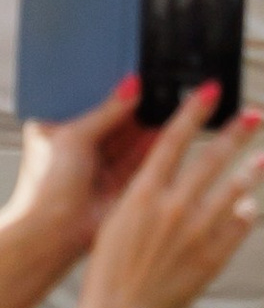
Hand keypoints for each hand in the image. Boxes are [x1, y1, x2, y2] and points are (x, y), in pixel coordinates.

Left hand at [2, 78, 156, 268]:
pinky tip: (173, 128)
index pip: (91, 102)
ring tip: (173, 102)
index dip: (113, 90)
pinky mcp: (120, 184)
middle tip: (162, 85)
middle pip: (116, 120)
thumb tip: (130, 85)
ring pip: (132, 139)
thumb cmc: (46, 187)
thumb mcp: (74, 137)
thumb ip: (106, 111)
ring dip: (150, 124)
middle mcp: (81, 149)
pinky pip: (143, 160)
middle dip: (137, 106)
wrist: (52, 233)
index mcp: (59, 131)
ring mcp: (101, 167)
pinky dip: (158, 146)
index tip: (137, 74)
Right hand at [79, 87, 263, 307]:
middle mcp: (173, 206)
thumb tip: (168, 173)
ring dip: (252, 172)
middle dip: (236, 133)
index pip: (173, 140)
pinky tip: (249, 207)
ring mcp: (197, 230)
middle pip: (212, 158)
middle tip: (254, 115)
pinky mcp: (213, 255)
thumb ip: (143, 195)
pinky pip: (240, 225)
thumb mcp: (116, 220)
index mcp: (143, 194)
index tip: (211, 91)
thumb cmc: (109, 271)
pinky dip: (246, 214)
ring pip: (235, 190)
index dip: (194, 111)